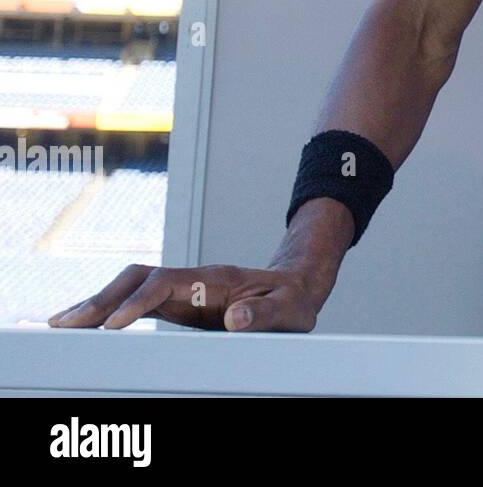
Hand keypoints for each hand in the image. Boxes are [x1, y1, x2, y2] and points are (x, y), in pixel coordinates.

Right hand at [47, 263, 325, 331]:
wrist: (297, 288)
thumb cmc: (294, 301)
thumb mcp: (290, 310)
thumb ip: (266, 313)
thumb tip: (235, 318)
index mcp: (217, 279)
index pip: (167, 283)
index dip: (139, 302)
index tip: (115, 325)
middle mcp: (194, 279)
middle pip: (139, 279)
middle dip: (102, 299)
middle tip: (66, 325)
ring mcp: (184, 289)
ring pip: (132, 287)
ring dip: (98, 303)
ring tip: (62, 326)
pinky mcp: (180, 303)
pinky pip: (137, 302)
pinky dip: (110, 311)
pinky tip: (88, 325)